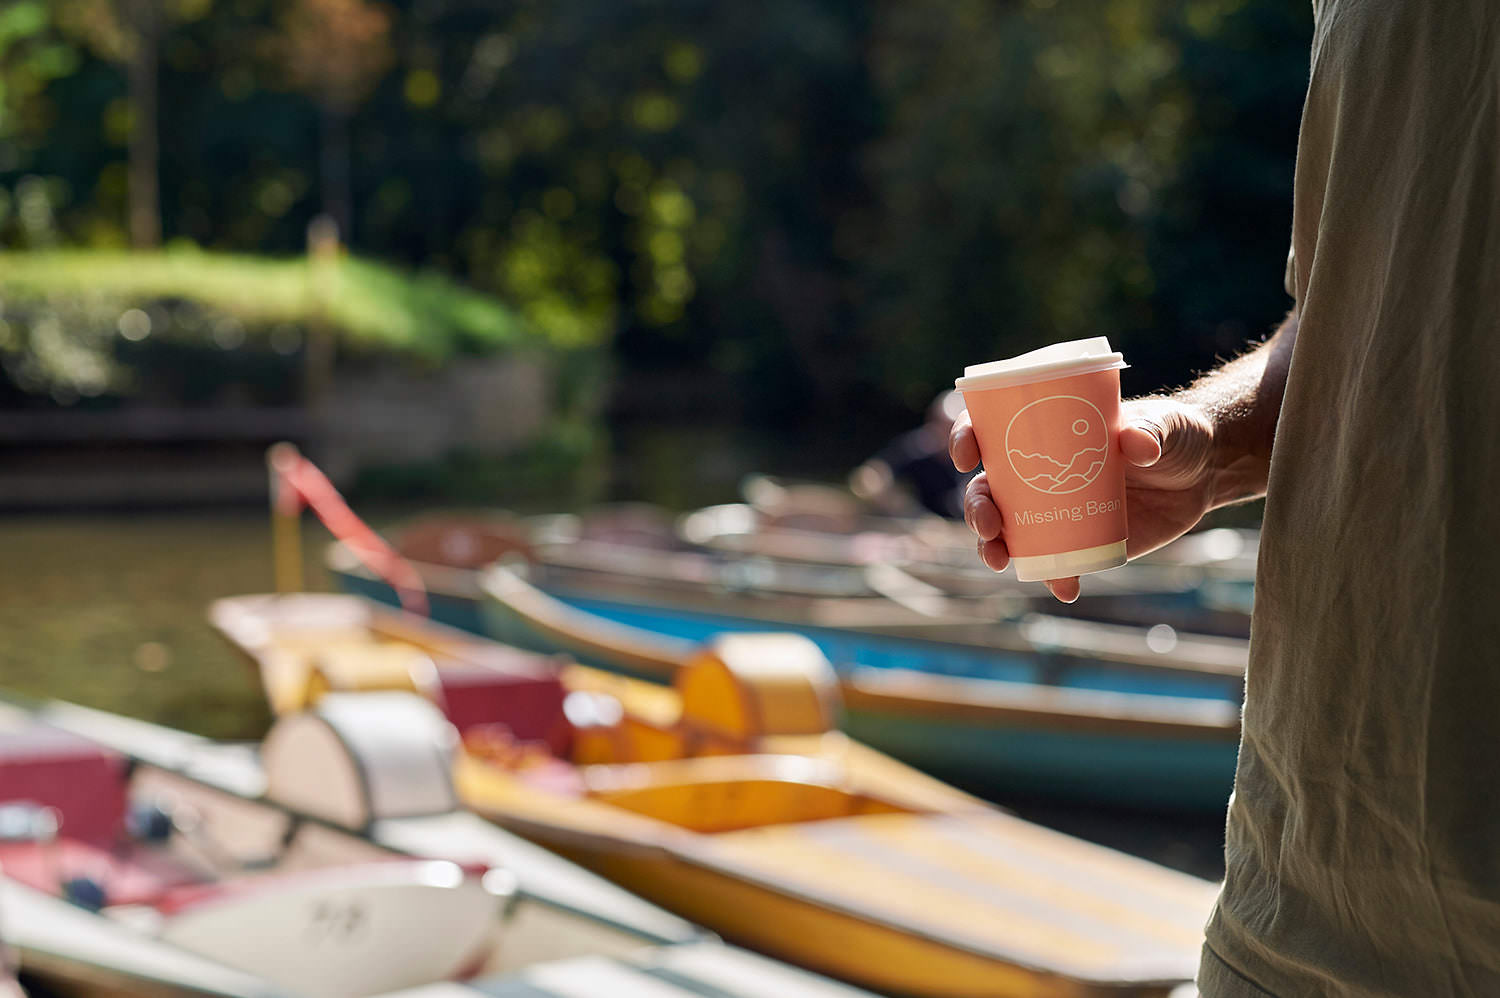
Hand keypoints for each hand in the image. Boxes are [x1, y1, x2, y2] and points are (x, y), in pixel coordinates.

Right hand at [949, 397, 1216, 601]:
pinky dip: (1054, 578)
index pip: (990, 431)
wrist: (1204, 472)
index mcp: (1045, 432)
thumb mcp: (1164, 421)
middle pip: (987, 491)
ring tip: (1000, 561)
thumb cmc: (1174, 432)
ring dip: (994, 548)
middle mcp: (1039, 473)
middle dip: (976, 510)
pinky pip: (1056, 564)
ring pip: (1008, 533)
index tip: (966, 456)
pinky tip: (1064, 587)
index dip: (966, 439)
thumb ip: (1149, 431)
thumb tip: (1139, 447)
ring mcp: (1056, 511)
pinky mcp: (1082, 542)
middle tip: (987, 525)